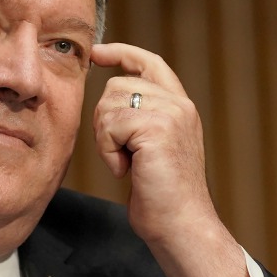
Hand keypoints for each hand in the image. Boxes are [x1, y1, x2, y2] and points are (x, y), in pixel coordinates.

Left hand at [89, 42, 255, 276]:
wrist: (180, 224)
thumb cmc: (161, 195)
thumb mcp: (153, 147)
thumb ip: (142, 118)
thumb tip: (111, 97)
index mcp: (180, 107)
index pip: (150, 63)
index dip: (122, 53)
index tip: (97, 53)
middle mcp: (179, 105)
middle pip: (117, 86)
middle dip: (105, 121)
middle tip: (121, 155)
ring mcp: (171, 115)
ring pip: (109, 104)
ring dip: (106, 139)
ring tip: (128, 164)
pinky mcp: (157, 129)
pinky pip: (110, 126)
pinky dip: (108, 152)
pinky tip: (126, 171)